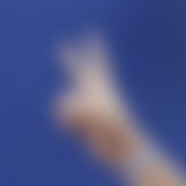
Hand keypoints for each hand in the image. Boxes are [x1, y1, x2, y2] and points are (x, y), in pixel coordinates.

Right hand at [56, 35, 143, 169]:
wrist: (124, 152)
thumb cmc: (116, 131)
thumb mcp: (96, 117)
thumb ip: (75, 109)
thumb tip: (61, 110)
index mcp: (104, 88)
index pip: (99, 63)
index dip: (95, 49)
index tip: (94, 33)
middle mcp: (93, 95)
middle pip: (78, 72)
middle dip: (70, 59)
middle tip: (62, 44)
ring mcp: (86, 109)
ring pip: (62, 103)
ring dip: (67, 115)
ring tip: (84, 127)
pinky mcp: (80, 124)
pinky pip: (62, 121)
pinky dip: (67, 127)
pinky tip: (79, 136)